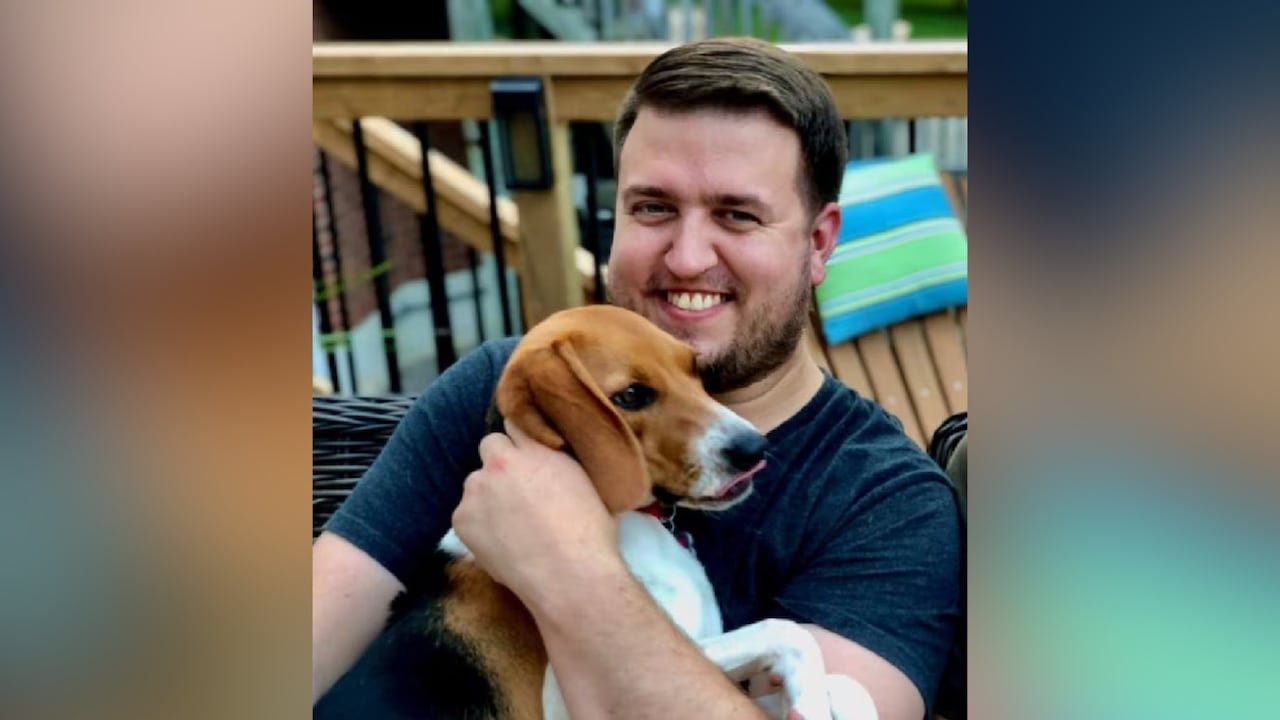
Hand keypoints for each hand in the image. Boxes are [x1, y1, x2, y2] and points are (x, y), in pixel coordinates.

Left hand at [452, 420, 624, 604]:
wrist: (569, 577)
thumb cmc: (591, 535)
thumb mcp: (586, 484)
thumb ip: (561, 465)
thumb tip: (555, 464)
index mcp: (536, 450)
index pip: (516, 423)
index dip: (522, 440)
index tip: (528, 454)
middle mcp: (501, 462)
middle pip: (490, 445)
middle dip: (501, 461)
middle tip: (517, 488)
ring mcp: (477, 491)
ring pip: (476, 482)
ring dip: (488, 494)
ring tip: (510, 524)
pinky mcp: (461, 519)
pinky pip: (467, 513)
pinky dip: (479, 524)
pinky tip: (500, 543)